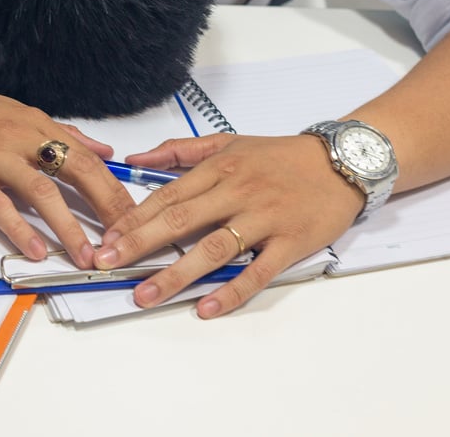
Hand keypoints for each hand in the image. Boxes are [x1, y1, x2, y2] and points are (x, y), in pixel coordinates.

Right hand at [0, 81, 137, 267]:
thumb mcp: (18, 114)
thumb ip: (62, 134)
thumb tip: (104, 150)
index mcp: (37, 125)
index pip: (88, 158)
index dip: (114, 189)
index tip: (136, 218)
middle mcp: (21, 138)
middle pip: (75, 171)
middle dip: (105, 208)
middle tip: (125, 241)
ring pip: (40, 191)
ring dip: (67, 226)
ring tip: (86, 256)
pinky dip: (19, 228)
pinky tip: (36, 250)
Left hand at [92, 132, 364, 316]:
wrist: (343, 163)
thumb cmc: (281, 156)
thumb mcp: (229, 142)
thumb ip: (180, 151)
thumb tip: (135, 158)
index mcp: (219, 168)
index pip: (167, 195)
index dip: (134, 218)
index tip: (106, 238)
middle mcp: (237, 192)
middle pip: (181, 220)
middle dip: (140, 244)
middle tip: (108, 264)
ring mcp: (264, 219)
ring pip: (213, 249)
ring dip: (176, 274)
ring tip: (145, 294)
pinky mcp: (290, 243)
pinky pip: (257, 271)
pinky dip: (232, 291)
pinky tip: (206, 307)